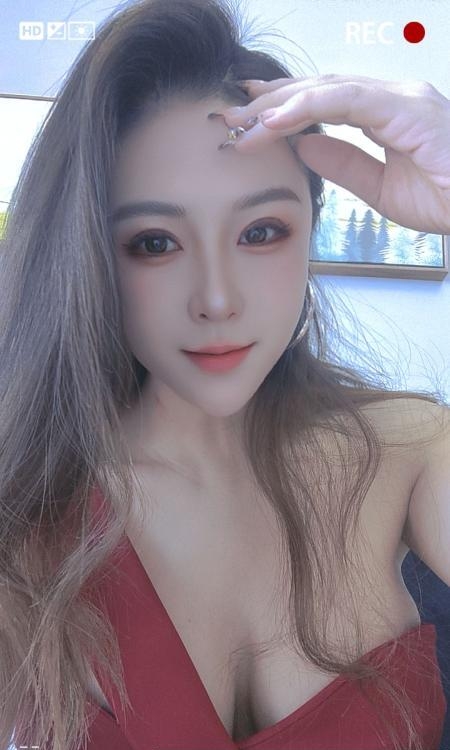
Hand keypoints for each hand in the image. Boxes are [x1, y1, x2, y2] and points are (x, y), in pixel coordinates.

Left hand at [222, 75, 449, 233]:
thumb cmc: (447, 198)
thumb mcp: (379, 186)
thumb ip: (344, 164)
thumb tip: (303, 148)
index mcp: (386, 112)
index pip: (324, 100)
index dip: (283, 105)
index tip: (248, 116)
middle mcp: (392, 96)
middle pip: (318, 88)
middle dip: (270, 101)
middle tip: (230, 116)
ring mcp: (400, 97)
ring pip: (325, 88)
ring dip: (278, 104)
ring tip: (242, 121)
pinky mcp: (407, 107)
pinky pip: (346, 100)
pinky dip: (306, 108)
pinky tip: (274, 121)